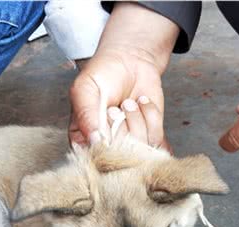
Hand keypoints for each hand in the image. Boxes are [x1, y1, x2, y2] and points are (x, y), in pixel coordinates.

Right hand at [68, 2, 178, 150]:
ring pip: (138, 149)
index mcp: (83, 139)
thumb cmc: (103, 73)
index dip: (103, 137)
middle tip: (115, 106)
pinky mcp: (150, 137)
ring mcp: (129, 144)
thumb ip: (86, 116)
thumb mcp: (85, 89)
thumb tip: (97, 142)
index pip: (94, 155)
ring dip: (136, 119)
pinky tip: (142, 103)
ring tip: (128, 103)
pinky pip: (156, 139)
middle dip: (120, 126)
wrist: (131, 59)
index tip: (105, 114)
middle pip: (118, 155)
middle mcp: (106, 146)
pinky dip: (151, 116)